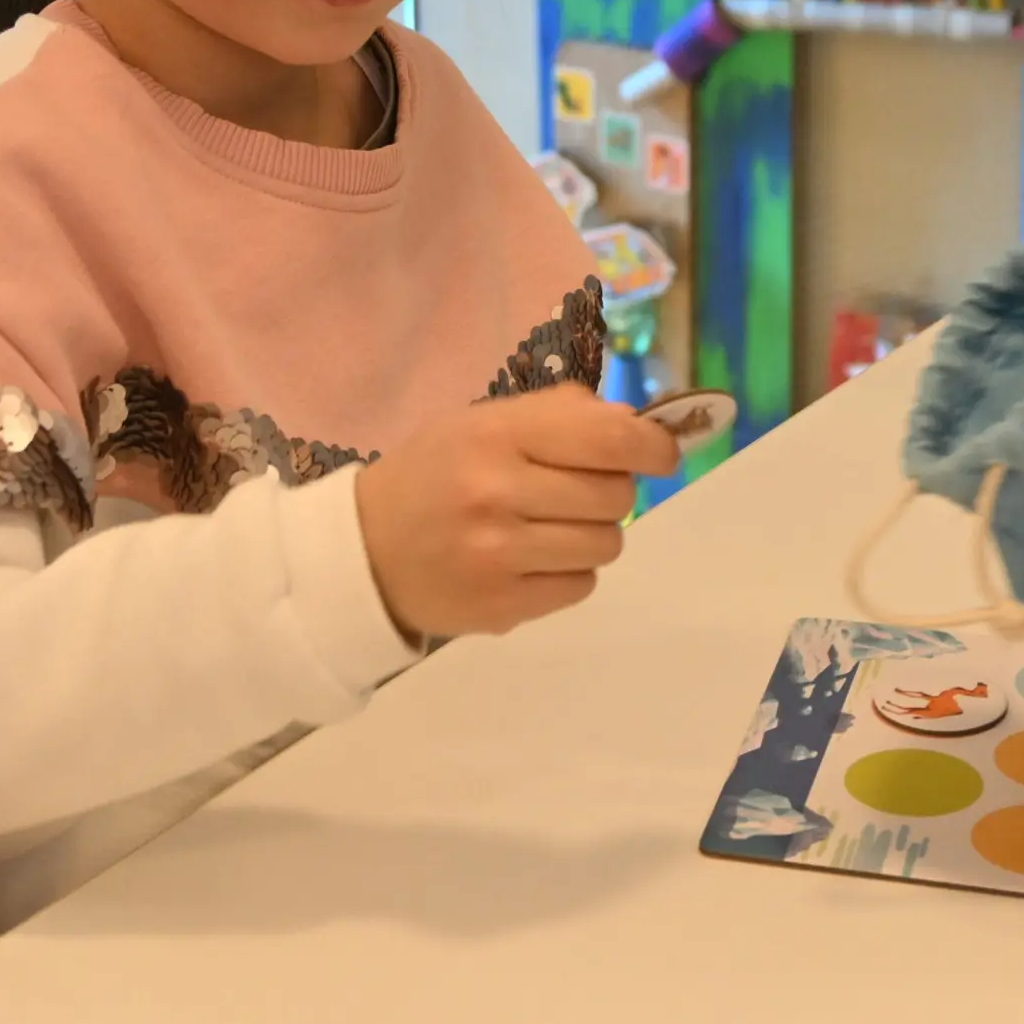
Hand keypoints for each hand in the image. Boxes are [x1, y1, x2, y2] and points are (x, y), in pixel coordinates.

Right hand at [354, 386, 677, 638]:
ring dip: (591, 536)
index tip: (659, 454)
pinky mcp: (502, 607)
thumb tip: (636, 426)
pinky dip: (568, 574)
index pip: (607, 438)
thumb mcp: (479, 424)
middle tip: (573, 493)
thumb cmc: (431, 476)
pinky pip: (580, 587)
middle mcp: (498, 493)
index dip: (651, 446)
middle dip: (610, 493)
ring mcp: (500, 556)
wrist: (363, 553)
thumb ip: (556, 415)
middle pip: (615, 497)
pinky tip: (530, 563)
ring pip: (606, 546)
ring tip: (548, 530)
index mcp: (495, 435)